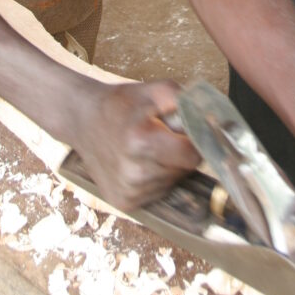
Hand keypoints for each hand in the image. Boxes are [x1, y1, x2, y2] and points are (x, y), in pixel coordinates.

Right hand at [74, 80, 200, 210]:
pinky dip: (154, 180)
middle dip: (180, 154)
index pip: (193, 156)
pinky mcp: (124, 204)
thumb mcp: (154, 91)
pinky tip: (139, 163)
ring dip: (168, 168)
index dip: (194, 143)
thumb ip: (186, 101)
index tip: (185, 134)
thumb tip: (211, 120)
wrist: (83, 120)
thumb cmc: (121, 104)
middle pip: (184, 171)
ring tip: (148, 149)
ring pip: (171, 184)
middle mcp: (135, 173)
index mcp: (142, 142)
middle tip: (162, 137)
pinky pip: (156, 195)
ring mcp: (129, 192)